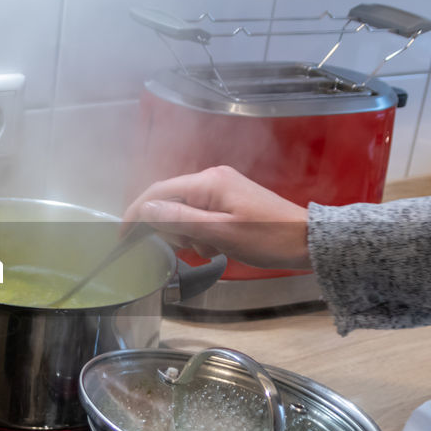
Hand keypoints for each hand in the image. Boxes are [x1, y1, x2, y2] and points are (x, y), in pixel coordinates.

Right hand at [122, 166, 310, 269]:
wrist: (308, 241)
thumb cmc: (269, 238)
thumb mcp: (221, 233)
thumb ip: (180, 219)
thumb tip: (146, 209)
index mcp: (208, 182)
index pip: (158, 192)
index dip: (136, 214)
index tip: (123, 237)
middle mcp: (212, 179)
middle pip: (170, 201)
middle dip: (168, 228)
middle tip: (183, 250)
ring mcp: (222, 189)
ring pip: (185, 212)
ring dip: (187, 235)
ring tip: (207, 250)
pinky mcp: (231, 201)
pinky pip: (201, 216)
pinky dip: (201, 234)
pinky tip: (215, 249)